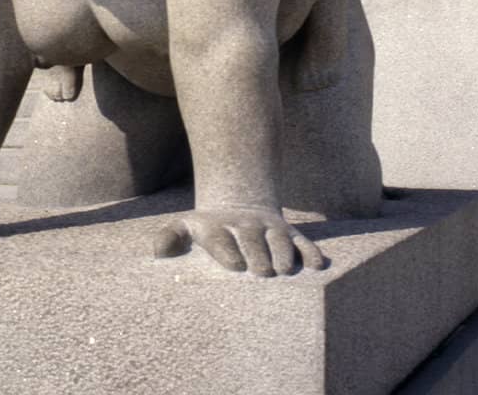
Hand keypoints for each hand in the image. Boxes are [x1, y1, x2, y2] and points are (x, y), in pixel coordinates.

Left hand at [152, 207, 325, 276]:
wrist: (236, 204)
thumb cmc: (204, 229)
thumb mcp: (183, 227)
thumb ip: (169, 237)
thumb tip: (159, 252)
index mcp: (217, 227)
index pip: (220, 238)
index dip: (227, 249)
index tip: (235, 265)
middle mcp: (245, 226)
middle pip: (252, 238)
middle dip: (258, 253)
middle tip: (263, 273)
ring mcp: (269, 228)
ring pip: (279, 238)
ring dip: (284, 253)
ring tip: (286, 271)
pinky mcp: (289, 233)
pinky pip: (303, 241)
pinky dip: (311, 252)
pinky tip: (318, 266)